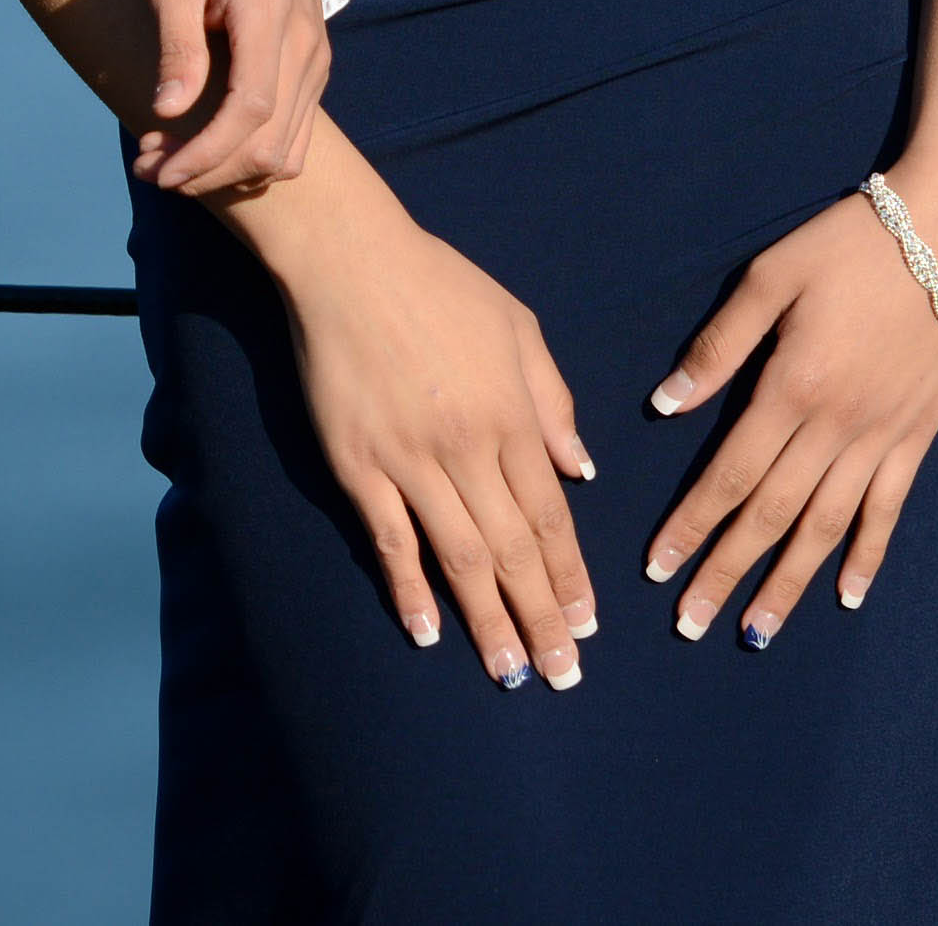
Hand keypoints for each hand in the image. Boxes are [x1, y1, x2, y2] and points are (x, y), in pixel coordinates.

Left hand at [134, 0, 331, 198]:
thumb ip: (176, 44)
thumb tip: (167, 110)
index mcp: (269, 13)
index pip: (251, 108)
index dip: (207, 153)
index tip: (160, 171)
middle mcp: (305, 44)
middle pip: (269, 143)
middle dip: (206, 172)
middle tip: (148, 166)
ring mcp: (316, 61)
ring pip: (284, 151)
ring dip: (225, 171)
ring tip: (169, 158)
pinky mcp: (313, 72)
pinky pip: (293, 139)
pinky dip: (250, 158)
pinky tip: (207, 147)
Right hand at [261, 165, 601, 689]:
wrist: (350, 262)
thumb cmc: (441, 285)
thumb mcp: (519, 328)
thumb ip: (553, 402)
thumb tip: (582, 471)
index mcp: (513, 415)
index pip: (552, 515)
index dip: (570, 577)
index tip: (586, 626)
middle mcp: (467, 448)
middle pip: (513, 550)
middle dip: (540, 618)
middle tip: (562, 676)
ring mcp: (408, 462)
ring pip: (458, 558)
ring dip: (487, 621)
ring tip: (510, 673)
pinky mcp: (356, 467)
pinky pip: (389, 541)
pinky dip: (408, 591)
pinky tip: (427, 632)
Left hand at [645, 182, 937, 646]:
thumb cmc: (847, 244)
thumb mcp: (770, 276)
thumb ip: (719, 346)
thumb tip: (665, 405)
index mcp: (792, 387)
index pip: (730, 475)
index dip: (691, 525)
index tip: (657, 568)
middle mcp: (837, 426)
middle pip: (772, 515)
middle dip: (727, 572)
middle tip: (690, 622)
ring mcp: (882, 436)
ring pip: (827, 526)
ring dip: (788, 582)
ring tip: (757, 632)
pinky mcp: (917, 436)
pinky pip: (888, 509)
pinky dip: (867, 556)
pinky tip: (847, 596)